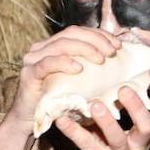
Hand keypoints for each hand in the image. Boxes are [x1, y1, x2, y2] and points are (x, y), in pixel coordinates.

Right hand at [0, 26, 121, 149]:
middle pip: (71, 33)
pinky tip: (79, 68)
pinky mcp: (29, 74)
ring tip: (101, 60)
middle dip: (95, 40)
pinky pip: (47, 63)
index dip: (100, 34)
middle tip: (112, 52)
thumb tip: (120, 54)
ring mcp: (33, 59)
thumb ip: (91, 64)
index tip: (118, 45)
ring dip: (84, 49)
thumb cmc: (59, 98)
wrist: (31, 119)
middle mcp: (42, 47)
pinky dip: (64, 62)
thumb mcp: (79, 79)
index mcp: (54, 44)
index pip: (79, 31)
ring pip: (61, 44)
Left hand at [55, 68, 149, 149]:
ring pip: (118, 138)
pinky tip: (62, 122)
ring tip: (94, 104)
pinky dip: (75, 132)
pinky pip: (89, 147)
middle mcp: (139, 144)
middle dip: (137, 106)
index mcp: (145, 133)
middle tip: (124, 89)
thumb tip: (105, 83)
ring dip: (107, 120)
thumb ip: (120, 115)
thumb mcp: (126, 136)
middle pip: (146, 124)